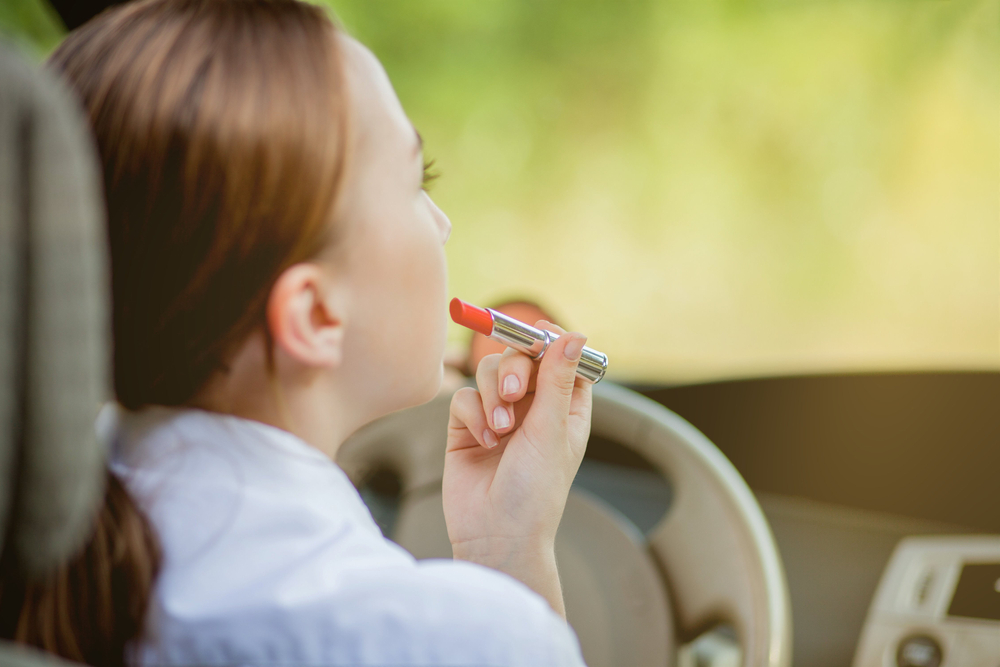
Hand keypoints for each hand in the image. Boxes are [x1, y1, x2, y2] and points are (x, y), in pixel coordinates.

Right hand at [443, 322, 592, 614]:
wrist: (494, 535)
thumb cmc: (535, 493)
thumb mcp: (551, 431)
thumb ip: (556, 379)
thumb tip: (575, 334)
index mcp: (565, 408)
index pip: (563, 358)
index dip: (553, 341)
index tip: (541, 335)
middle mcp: (533, 407)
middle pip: (522, 357)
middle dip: (514, 368)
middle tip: (512, 394)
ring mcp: (499, 414)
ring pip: (490, 371)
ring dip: (492, 394)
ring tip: (499, 429)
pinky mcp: (467, 426)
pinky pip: (465, 396)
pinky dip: (473, 413)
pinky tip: (484, 442)